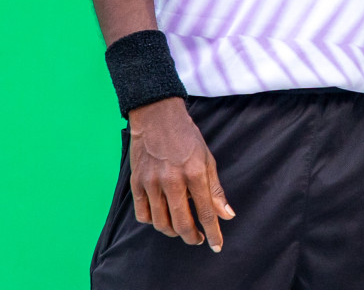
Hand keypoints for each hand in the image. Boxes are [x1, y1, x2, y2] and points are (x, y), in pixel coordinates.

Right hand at [127, 97, 234, 250]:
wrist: (157, 117)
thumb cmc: (186, 137)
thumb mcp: (207, 159)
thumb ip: (215, 190)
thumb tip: (227, 215)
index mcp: (194, 173)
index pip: (205, 212)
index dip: (213, 233)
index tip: (216, 246)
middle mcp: (172, 180)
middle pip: (181, 223)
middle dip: (192, 237)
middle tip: (198, 239)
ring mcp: (151, 182)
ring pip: (161, 223)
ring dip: (173, 232)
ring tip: (182, 228)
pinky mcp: (136, 183)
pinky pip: (143, 214)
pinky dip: (153, 222)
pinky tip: (162, 217)